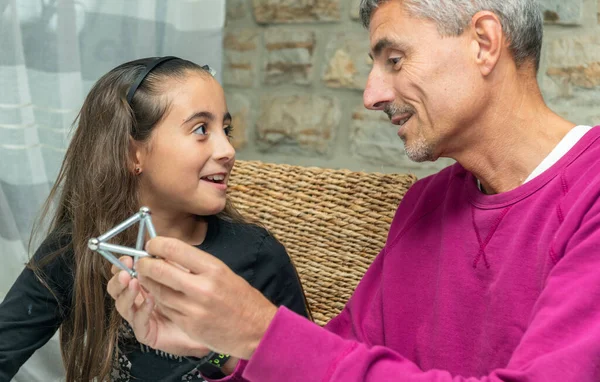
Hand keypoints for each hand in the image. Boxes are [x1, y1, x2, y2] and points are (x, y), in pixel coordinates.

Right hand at [106, 256, 210, 357]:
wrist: (207, 323)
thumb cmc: (194, 298)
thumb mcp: (180, 275)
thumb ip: (167, 263)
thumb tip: (155, 247)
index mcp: (143, 284)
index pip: (123, 273)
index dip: (121, 266)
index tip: (128, 258)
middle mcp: (137, 300)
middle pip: (116, 289)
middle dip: (118, 279)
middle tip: (125, 272)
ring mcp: (140, 316)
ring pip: (122, 306)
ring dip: (127, 293)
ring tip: (134, 283)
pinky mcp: (147, 332)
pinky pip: (138, 322)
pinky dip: (142, 310)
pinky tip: (150, 300)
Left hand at [135, 237, 277, 359]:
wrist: (257, 329)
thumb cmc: (242, 299)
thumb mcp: (224, 273)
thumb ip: (197, 265)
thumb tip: (169, 254)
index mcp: (213, 268)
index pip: (175, 249)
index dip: (157, 244)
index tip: (152, 245)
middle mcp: (203, 287)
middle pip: (160, 270)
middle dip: (145, 264)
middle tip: (142, 262)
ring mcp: (194, 308)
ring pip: (158, 292)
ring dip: (148, 283)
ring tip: (146, 278)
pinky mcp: (189, 326)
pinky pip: (166, 309)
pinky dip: (158, 301)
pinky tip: (159, 296)